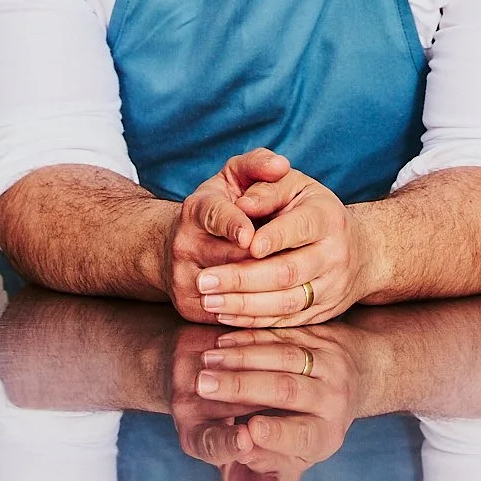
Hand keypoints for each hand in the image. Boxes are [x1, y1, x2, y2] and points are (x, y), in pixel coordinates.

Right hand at [164, 149, 290, 321]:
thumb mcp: (236, 177)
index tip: (251, 237)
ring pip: (229, 290)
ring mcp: (181, 277)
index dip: (233, 226)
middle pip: (227, 258)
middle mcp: (183, 243)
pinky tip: (280, 302)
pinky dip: (254, 311)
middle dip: (263, 262)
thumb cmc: (223, 205)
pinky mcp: (188, 306)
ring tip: (297, 283)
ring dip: (265, 289)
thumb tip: (281, 165)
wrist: (185, 244)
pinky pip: (225, 315)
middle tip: (299, 264)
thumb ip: (259, 165)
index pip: (214, 215)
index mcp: (197, 208)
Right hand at [171, 325, 366, 480]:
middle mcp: (334, 398)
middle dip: (240, 387)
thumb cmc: (311, 424)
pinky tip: (224, 341)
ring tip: (207, 361)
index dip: (274, 435)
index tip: (246, 432)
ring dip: (240, 357)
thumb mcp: (294, 454)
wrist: (356, 374)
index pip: (301, 436)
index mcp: (325, 435)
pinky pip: (282, 332)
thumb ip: (266, 459)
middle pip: (286, 390)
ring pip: (283, 356)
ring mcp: (330, 363)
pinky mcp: (320, 336)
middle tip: (204, 386)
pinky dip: (251, 336)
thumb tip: (245, 456)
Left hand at [194, 166, 376, 326]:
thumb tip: (241, 205)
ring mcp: (331, 288)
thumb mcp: (295, 185)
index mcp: (327, 218)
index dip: (273, 237)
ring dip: (243, 305)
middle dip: (242, 278)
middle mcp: (334, 255)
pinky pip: (286, 321)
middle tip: (204, 280)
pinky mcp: (322, 312)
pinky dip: (254, 321)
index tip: (245, 244)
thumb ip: (266, 188)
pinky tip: (225, 315)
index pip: (300, 228)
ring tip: (209, 301)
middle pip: (287, 272)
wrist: (361, 250)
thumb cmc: (313, 209)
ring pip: (286, 303)